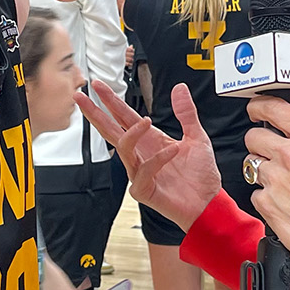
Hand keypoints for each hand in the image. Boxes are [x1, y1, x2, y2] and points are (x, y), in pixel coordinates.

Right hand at [75, 81, 220, 232]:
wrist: (208, 202)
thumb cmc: (200, 175)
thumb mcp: (197, 137)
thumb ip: (186, 113)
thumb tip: (179, 88)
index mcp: (150, 141)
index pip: (124, 117)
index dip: (111, 101)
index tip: (98, 86)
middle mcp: (141, 155)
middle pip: (111, 131)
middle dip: (95, 113)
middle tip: (81, 96)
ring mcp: (139, 173)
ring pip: (124, 149)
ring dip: (133, 134)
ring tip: (148, 122)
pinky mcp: (143, 190)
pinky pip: (144, 171)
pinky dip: (159, 159)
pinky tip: (173, 150)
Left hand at [242, 97, 289, 264]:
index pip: (273, 108)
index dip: (259, 106)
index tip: (255, 109)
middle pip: (253, 136)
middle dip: (260, 144)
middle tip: (272, 154)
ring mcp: (275, 179)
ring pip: (253, 165)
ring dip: (264, 172)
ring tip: (286, 185)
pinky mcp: (266, 202)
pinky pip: (255, 192)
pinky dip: (266, 197)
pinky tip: (285, 203)